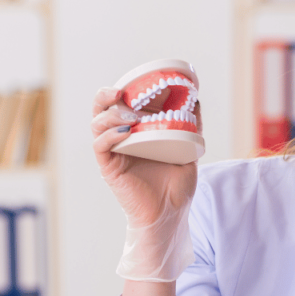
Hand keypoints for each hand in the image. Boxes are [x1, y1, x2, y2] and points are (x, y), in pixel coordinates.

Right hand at [91, 87, 198, 280]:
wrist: (170, 214)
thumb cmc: (176, 186)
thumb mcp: (189, 149)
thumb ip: (191, 126)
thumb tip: (196, 99)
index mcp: (136, 131)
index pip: (123, 102)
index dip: (126, 88)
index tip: (139, 81)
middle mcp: (120, 138)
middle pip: (102, 108)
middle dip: (107, 95)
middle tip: (121, 91)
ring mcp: (113, 151)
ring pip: (98, 123)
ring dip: (112, 114)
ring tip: (132, 117)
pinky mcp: (108, 166)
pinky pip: (100, 145)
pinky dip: (109, 135)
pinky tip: (125, 132)